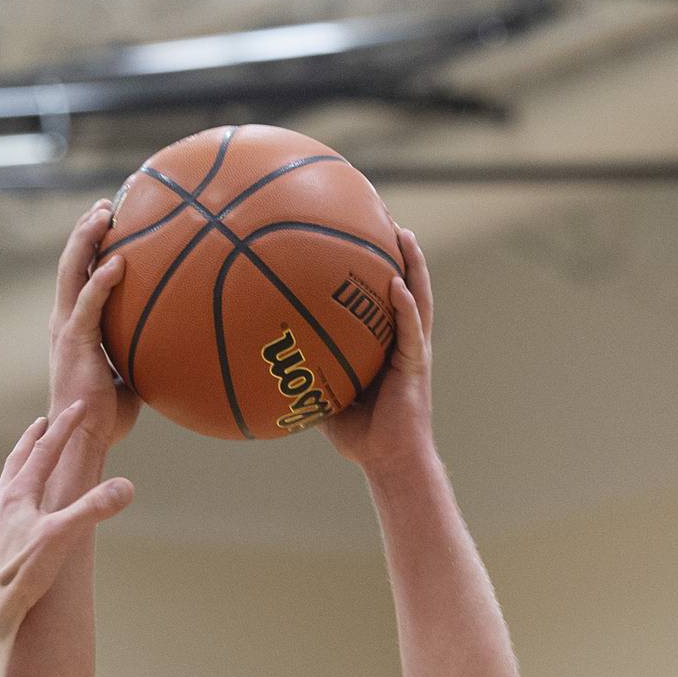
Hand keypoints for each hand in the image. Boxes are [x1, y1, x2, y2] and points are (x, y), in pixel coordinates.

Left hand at [0, 402, 133, 632]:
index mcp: (19, 494)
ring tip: (22, 467)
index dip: (65, 427)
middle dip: (32, 440)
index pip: (45, 451)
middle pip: (17, 463)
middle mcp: (1, 505)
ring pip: (3, 489)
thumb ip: (93, 508)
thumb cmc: (24, 572)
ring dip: (16, 472)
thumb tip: (126, 487)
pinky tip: (4, 521)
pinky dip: (5, 510)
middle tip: (41, 423)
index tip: (78, 406)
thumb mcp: (64, 536)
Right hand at [49, 202, 141, 453]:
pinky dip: (100, 281)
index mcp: (74, 325)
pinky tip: (118, 262)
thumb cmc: (108, 415)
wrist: (84, 437)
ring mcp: (66, 329)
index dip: (89, 246)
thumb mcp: (130, 373)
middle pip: (71, 263)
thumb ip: (143, 350)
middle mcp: (64, 321)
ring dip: (85, 240)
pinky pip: (87, 303)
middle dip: (85, 230)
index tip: (110, 221)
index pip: (79, 276)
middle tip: (105, 204)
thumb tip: (178, 339)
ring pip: (71, 272)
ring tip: (103, 214)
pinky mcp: (73, 342)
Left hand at [319, 227, 435, 475]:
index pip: (380, 296)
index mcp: (384, 344)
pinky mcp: (415, 367)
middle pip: (404, 285)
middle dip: (397, 251)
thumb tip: (260, 364)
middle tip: (383, 215)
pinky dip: (404, 306)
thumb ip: (303, 376)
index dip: (375, 265)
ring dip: (412, 265)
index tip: (360, 232)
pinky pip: (410, 331)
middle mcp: (402, 341)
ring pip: (417, 298)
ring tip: (402, 233)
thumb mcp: (322, 399)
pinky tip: (396, 284)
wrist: (388, 461)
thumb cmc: (358, 436)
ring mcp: (412, 351)